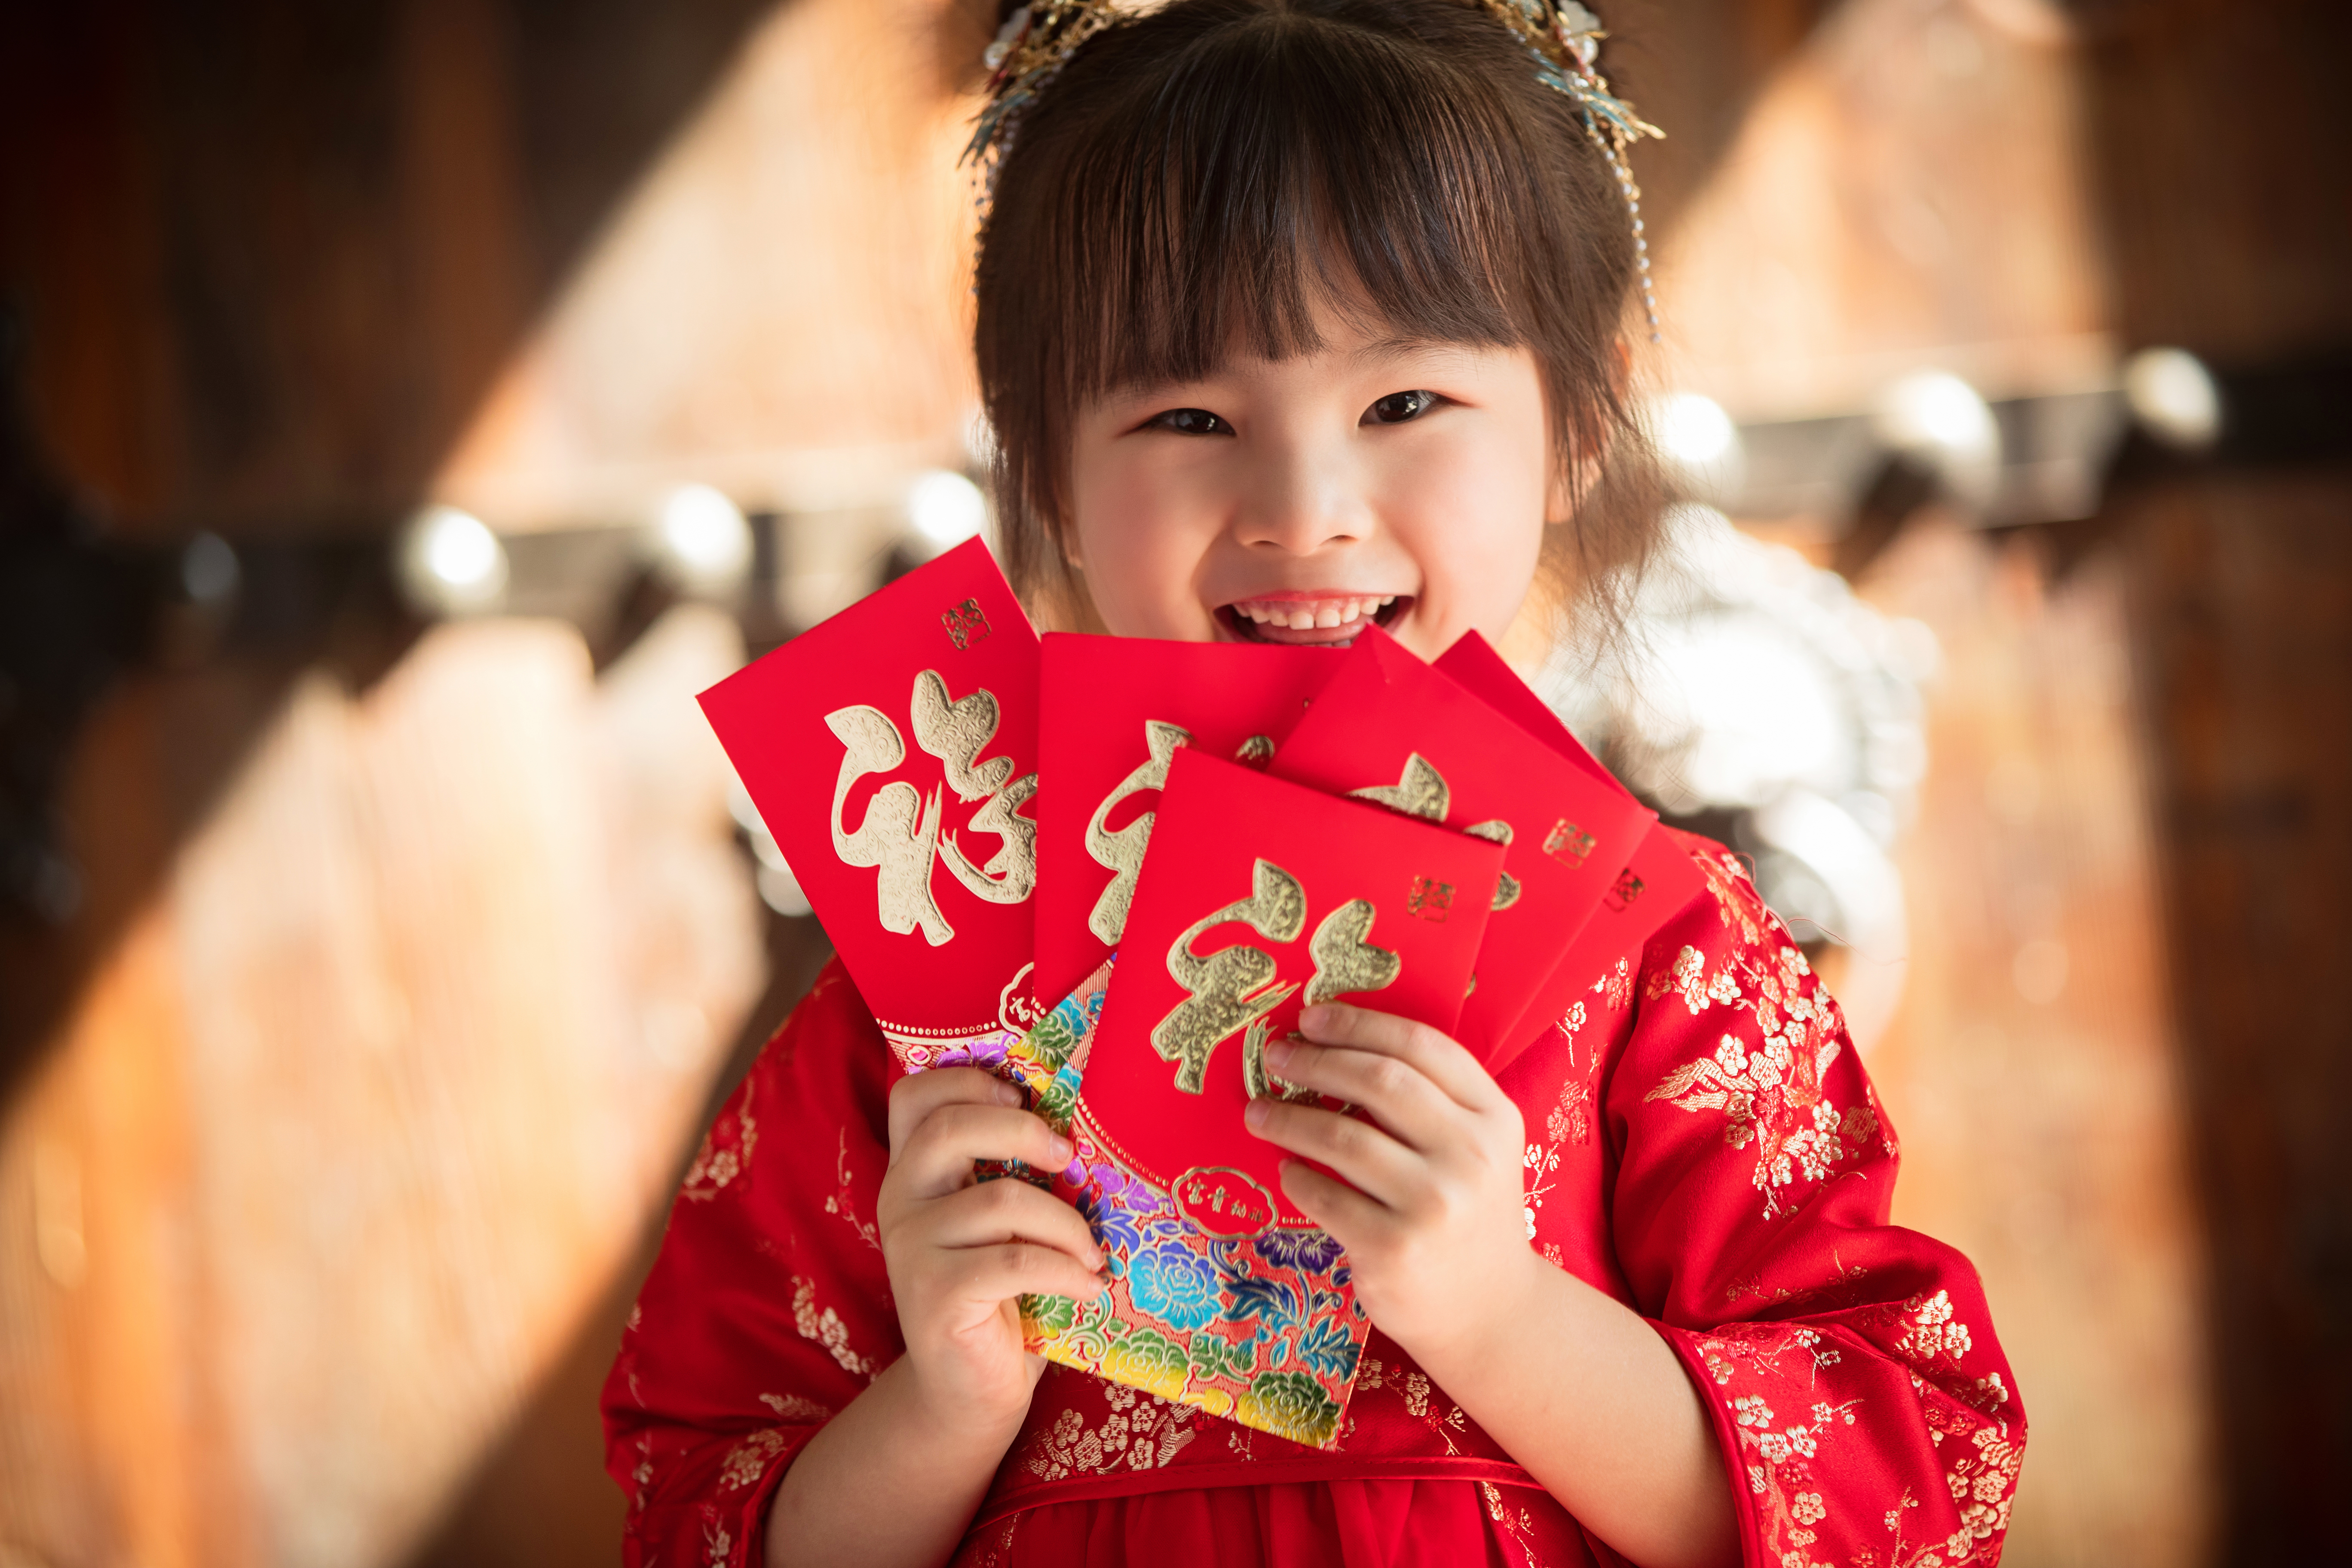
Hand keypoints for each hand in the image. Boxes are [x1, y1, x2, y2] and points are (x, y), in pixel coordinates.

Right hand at [876, 1068, 1105, 1442]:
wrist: (972, 1390)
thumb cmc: (1002, 1294)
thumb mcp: (1001, 1223)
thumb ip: (1011, 1173)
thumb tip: (1082, 1127)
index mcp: (913, 1171)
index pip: (914, 1095)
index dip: (966, 1080)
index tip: (1022, 1098)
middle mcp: (899, 1200)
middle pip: (952, 1129)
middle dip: (1025, 1133)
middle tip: (1072, 1160)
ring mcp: (910, 1248)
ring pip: (1000, 1201)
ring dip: (1066, 1224)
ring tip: (1094, 1254)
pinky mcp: (933, 1295)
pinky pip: (1014, 1261)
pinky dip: (1066, 1271)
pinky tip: (1090, 1288)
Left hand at [1242, 1004, 1537, 1363]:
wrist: (1489, 1309)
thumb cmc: (1467, 1213)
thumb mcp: (1474, 1148)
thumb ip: (1430, 1100)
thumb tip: (1332, 1045)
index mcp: (1494, 1117)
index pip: (1422, 1047)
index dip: (1359, 1024)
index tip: (1311, 1017)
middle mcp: (1471, 1155)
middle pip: (1380, 1081)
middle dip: (1316, 1061)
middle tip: (1275, 1056)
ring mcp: (1434, 1204)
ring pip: (1344, 1138)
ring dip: (1290, 1118)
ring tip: (1259, 1112)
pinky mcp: (1395, 1248)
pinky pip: (1326, 1196)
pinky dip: (1297, 1177)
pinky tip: (1288, 1170)